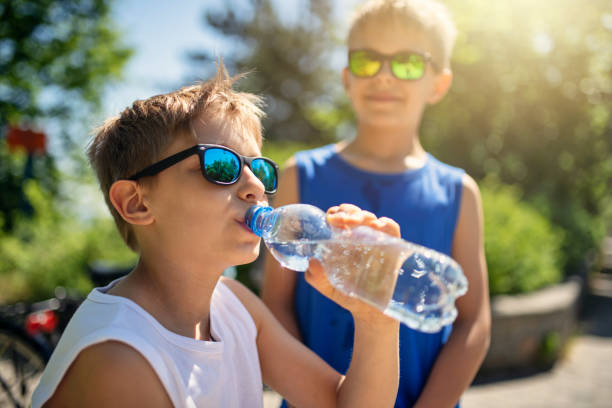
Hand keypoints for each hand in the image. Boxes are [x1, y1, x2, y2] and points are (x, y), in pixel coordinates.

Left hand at [305, 204, 400, 326]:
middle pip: (355, 213)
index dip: (335, 213)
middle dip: (348, 212)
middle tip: (341, 221)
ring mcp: (377, 241)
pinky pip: (392, 229)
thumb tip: (312, 261)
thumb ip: (315, 275)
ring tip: (355, 224)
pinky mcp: (393, 248)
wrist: (369, 313)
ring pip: (371, 218)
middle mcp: (360, 237)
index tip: (330, 219)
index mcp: (344, 240)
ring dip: (362, 216)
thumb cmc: (347, 295)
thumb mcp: (326, 286)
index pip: (339, 217)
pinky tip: (377, 226)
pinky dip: (386, 224)